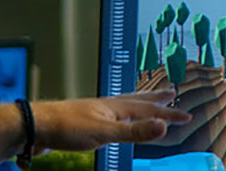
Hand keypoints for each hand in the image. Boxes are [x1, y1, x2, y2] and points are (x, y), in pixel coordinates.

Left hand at [33, 89, 191, 151]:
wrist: (37, 126)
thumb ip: (134, 131)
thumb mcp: (104, 133)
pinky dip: (122, 117)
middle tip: (171, 92)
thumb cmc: (67, 128)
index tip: (187, 115)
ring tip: (147, 102)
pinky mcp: (86, 122)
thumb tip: (164, 125)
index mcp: (114, 107)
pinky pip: (112, 117)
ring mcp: (95, 113)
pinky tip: (116, 121)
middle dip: (155, 99)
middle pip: (136, 100)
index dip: (168, 113)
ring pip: (123, 106)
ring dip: (139, 105)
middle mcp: (106, 106)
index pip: (147, 109)